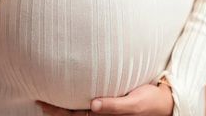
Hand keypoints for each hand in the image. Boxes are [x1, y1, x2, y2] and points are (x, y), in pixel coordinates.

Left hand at [35, 82, 173, 115]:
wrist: (166, 100)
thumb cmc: (151, 101)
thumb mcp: (135, 104)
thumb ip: (115, 106)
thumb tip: (93, 105)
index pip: (76, 115)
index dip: (58, 111)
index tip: (42, 102)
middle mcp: (103, 114)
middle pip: (74, 114)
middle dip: (56, 109)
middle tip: (39, 100)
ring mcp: (106, 109)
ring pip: (79, 110)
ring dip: (64, 106)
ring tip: (48, 98)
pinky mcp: (111, 101)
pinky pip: (88, 103)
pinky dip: (76, 100)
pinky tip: (70, 91)